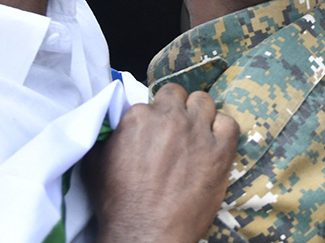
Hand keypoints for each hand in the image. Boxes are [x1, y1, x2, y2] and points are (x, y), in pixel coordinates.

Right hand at [89, 84, 239, 242]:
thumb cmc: (118, 205)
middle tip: (173, 131)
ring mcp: (197, 132)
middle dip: (175, 109)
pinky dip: (222, 129)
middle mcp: (170, 118)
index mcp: (139, 117)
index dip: (153, 118)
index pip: (151, 102)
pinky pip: (229, 124)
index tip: (153, 132)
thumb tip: (113, 124)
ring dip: (198, 114)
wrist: (146, 234)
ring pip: (204, 101)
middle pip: (178, 94)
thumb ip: (106, 135)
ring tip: (193, 135)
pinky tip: (214, 142)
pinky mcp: (220, 151)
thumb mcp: (95, 163)